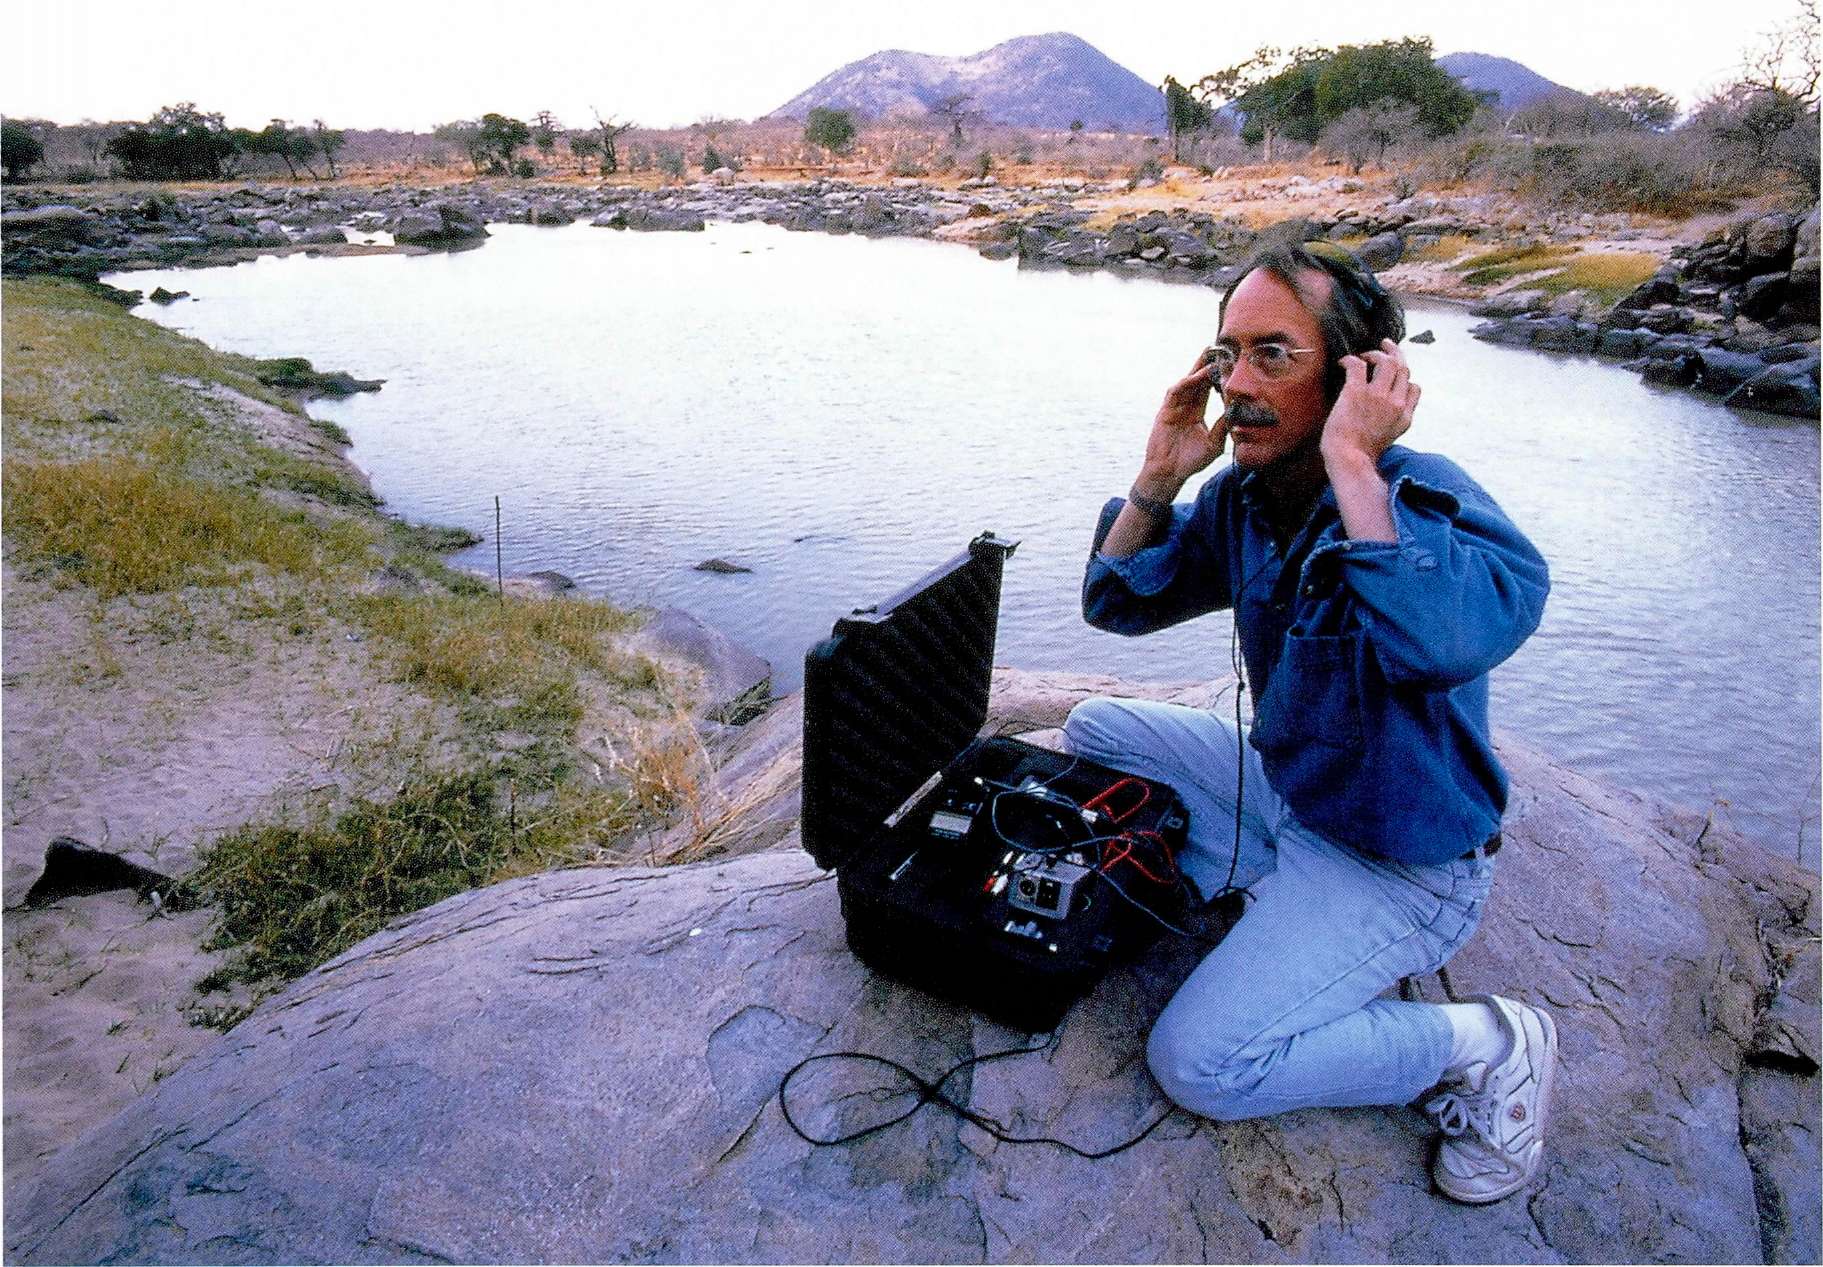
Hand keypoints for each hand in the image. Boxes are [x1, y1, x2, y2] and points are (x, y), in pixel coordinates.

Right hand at [1137, 353, 1226, 495]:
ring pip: (1188, 381)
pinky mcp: (1166, 410)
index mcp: (1196, 411)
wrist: (1170, 473)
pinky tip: (1200, 374)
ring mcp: (1174, 406)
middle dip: (1208, 363)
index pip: (1209, 388)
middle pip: (1198, 379)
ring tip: (1212, 354)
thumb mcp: (1214, 443)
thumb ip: (1223, 427)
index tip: (1231, 363)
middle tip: (1221, 347)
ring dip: (1199, 367)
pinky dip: (1188, 381)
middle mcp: (1185, 405)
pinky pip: (1177, 391)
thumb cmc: (1190, 461)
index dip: (1218, 375)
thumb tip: (1237, 412)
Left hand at [1320, 339, 1419, 468]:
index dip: (1404, 377)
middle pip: (1403, 369)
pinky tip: (1343, 362)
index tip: (1393, 374)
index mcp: (1404, 416)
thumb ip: (1393, 422)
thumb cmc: (1361, 455)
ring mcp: (1377, 396)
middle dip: (1396, 353)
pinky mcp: (1356, 392)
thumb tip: (1384, 412)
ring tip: (1365, 354)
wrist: (1349, 460)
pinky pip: (1358, 365)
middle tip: (1386, 345)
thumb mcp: (1390, 439)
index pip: (1414, 387)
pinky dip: (1350, 359)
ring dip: (1376, 353)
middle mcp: (1395, 403)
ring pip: (1387, 361)